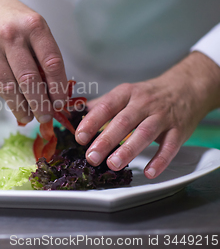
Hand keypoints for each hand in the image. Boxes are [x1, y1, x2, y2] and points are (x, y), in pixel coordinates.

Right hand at [0, 0, 67, 123]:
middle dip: (40, 104)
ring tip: (29, 117)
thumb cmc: (12, 19)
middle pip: (29, 79)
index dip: (58, 88)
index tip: (61, 104)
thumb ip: (43, 54)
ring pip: (9, 87)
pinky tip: (14, 104)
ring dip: (21, 107)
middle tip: (46, 118)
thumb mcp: (33, 26)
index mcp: (33, 25)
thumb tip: (53, 92)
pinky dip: (6, 97)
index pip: (51, 63)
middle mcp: (11, 35)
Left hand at [75, 51, 219, 178]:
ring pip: (144, 133)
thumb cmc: (148, 95)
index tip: (79, 136)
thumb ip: (101, 105)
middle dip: (105, 140)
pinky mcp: (179, 130)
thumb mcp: (125, 93)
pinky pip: (170, 147)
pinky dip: (160, 160)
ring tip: (112, 164)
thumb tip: (75, 114)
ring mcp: (162, 117)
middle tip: (91, 157)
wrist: (186, 88)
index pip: (106, 106)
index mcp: (126, 93)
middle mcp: (143, 103)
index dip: (92, 121)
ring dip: (128, 150)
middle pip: (123, 122)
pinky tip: (149, 172)